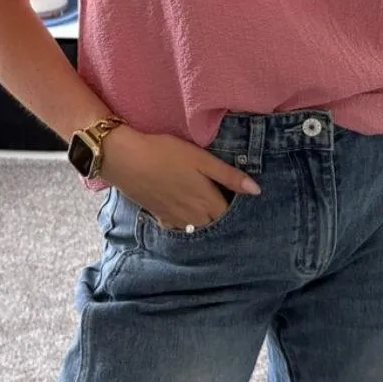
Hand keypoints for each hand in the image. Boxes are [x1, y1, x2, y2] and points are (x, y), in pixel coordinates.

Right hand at [100, 124, 261, 229]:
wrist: (125, 159)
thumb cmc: (166, 153)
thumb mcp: (201, 159)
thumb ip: (229, 176)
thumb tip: (257, 191)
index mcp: (207, 202)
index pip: (231, 215)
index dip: (237, 207)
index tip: (240, 199)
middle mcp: (193, 216)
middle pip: (216, 224)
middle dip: (222, 216)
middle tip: (225, 201)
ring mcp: (175, 219)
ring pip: (198, 228)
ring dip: (206, 221)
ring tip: (207, 206)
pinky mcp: (159, 216)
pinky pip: (179, 227)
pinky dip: (186, 223)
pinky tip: (185, 210)